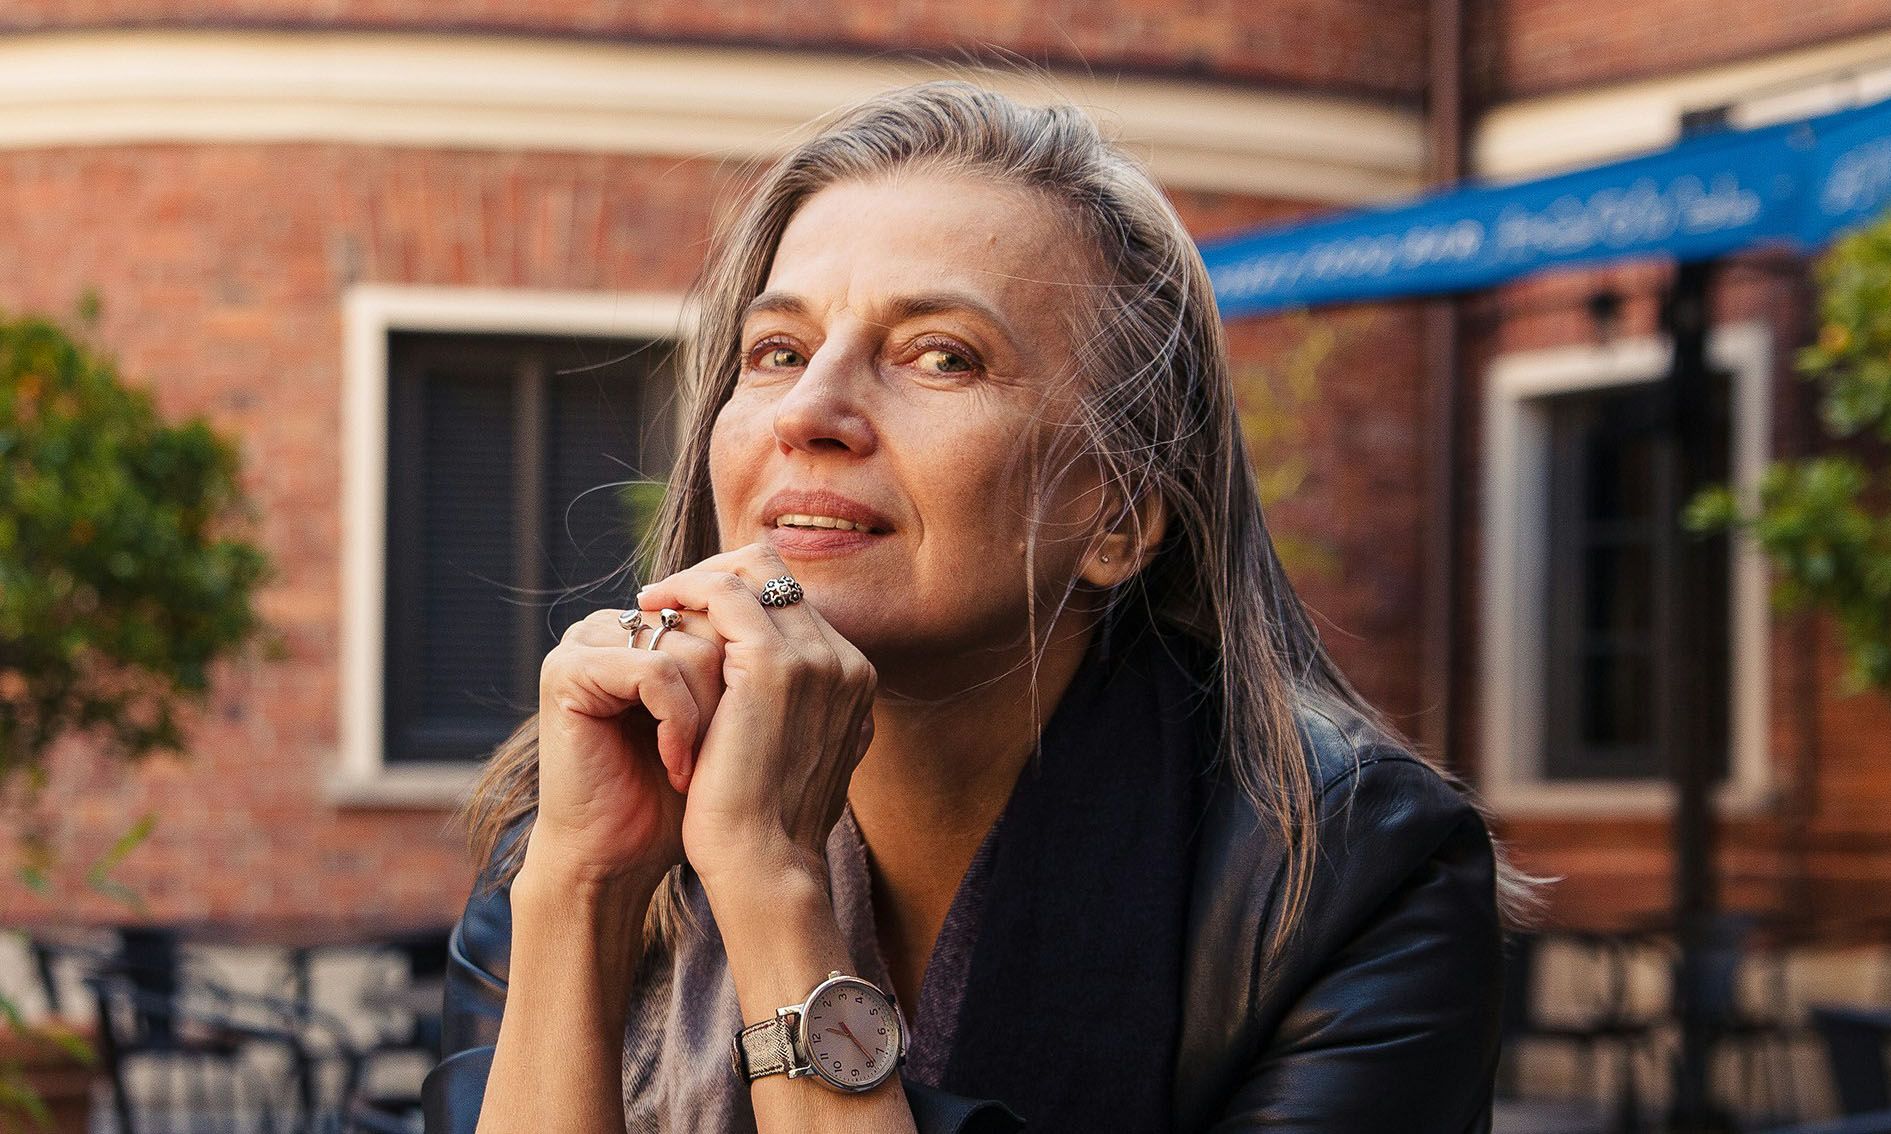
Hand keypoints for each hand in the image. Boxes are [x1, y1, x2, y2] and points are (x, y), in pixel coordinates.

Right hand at [526, 606, 726, 891]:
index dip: (750, 670)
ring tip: (696, 768)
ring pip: (691, 648)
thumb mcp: (726, 716)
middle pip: (713, 626)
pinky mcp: (568, 670)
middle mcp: (616, 623)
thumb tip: (803, 610)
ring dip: (708, 718)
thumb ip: (746, 658)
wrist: (618, 855)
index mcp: (651, 625)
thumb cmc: (678, 795)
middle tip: (720, 754)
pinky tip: (676, 768)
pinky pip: (655, 672)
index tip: (744, 731)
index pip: (728, 610)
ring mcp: (586, 641)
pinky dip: (678, 725)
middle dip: (731, 696)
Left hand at [633, 543, 875, 890]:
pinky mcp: (771, 664)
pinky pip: (724, 592)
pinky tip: (652, 608)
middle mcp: (845, 662)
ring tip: (656, 601)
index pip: (795, 606)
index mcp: (854, 682)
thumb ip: (789, 713)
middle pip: (781, 576)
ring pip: (754, 571)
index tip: (694, 613)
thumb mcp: (791, 758)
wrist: (762, 867)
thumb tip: (752, 693)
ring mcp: (815, 659)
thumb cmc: (765, 828)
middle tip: (672, 596)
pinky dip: (685, 590)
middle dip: (721, 573)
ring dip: (699, 577)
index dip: (742, 598)